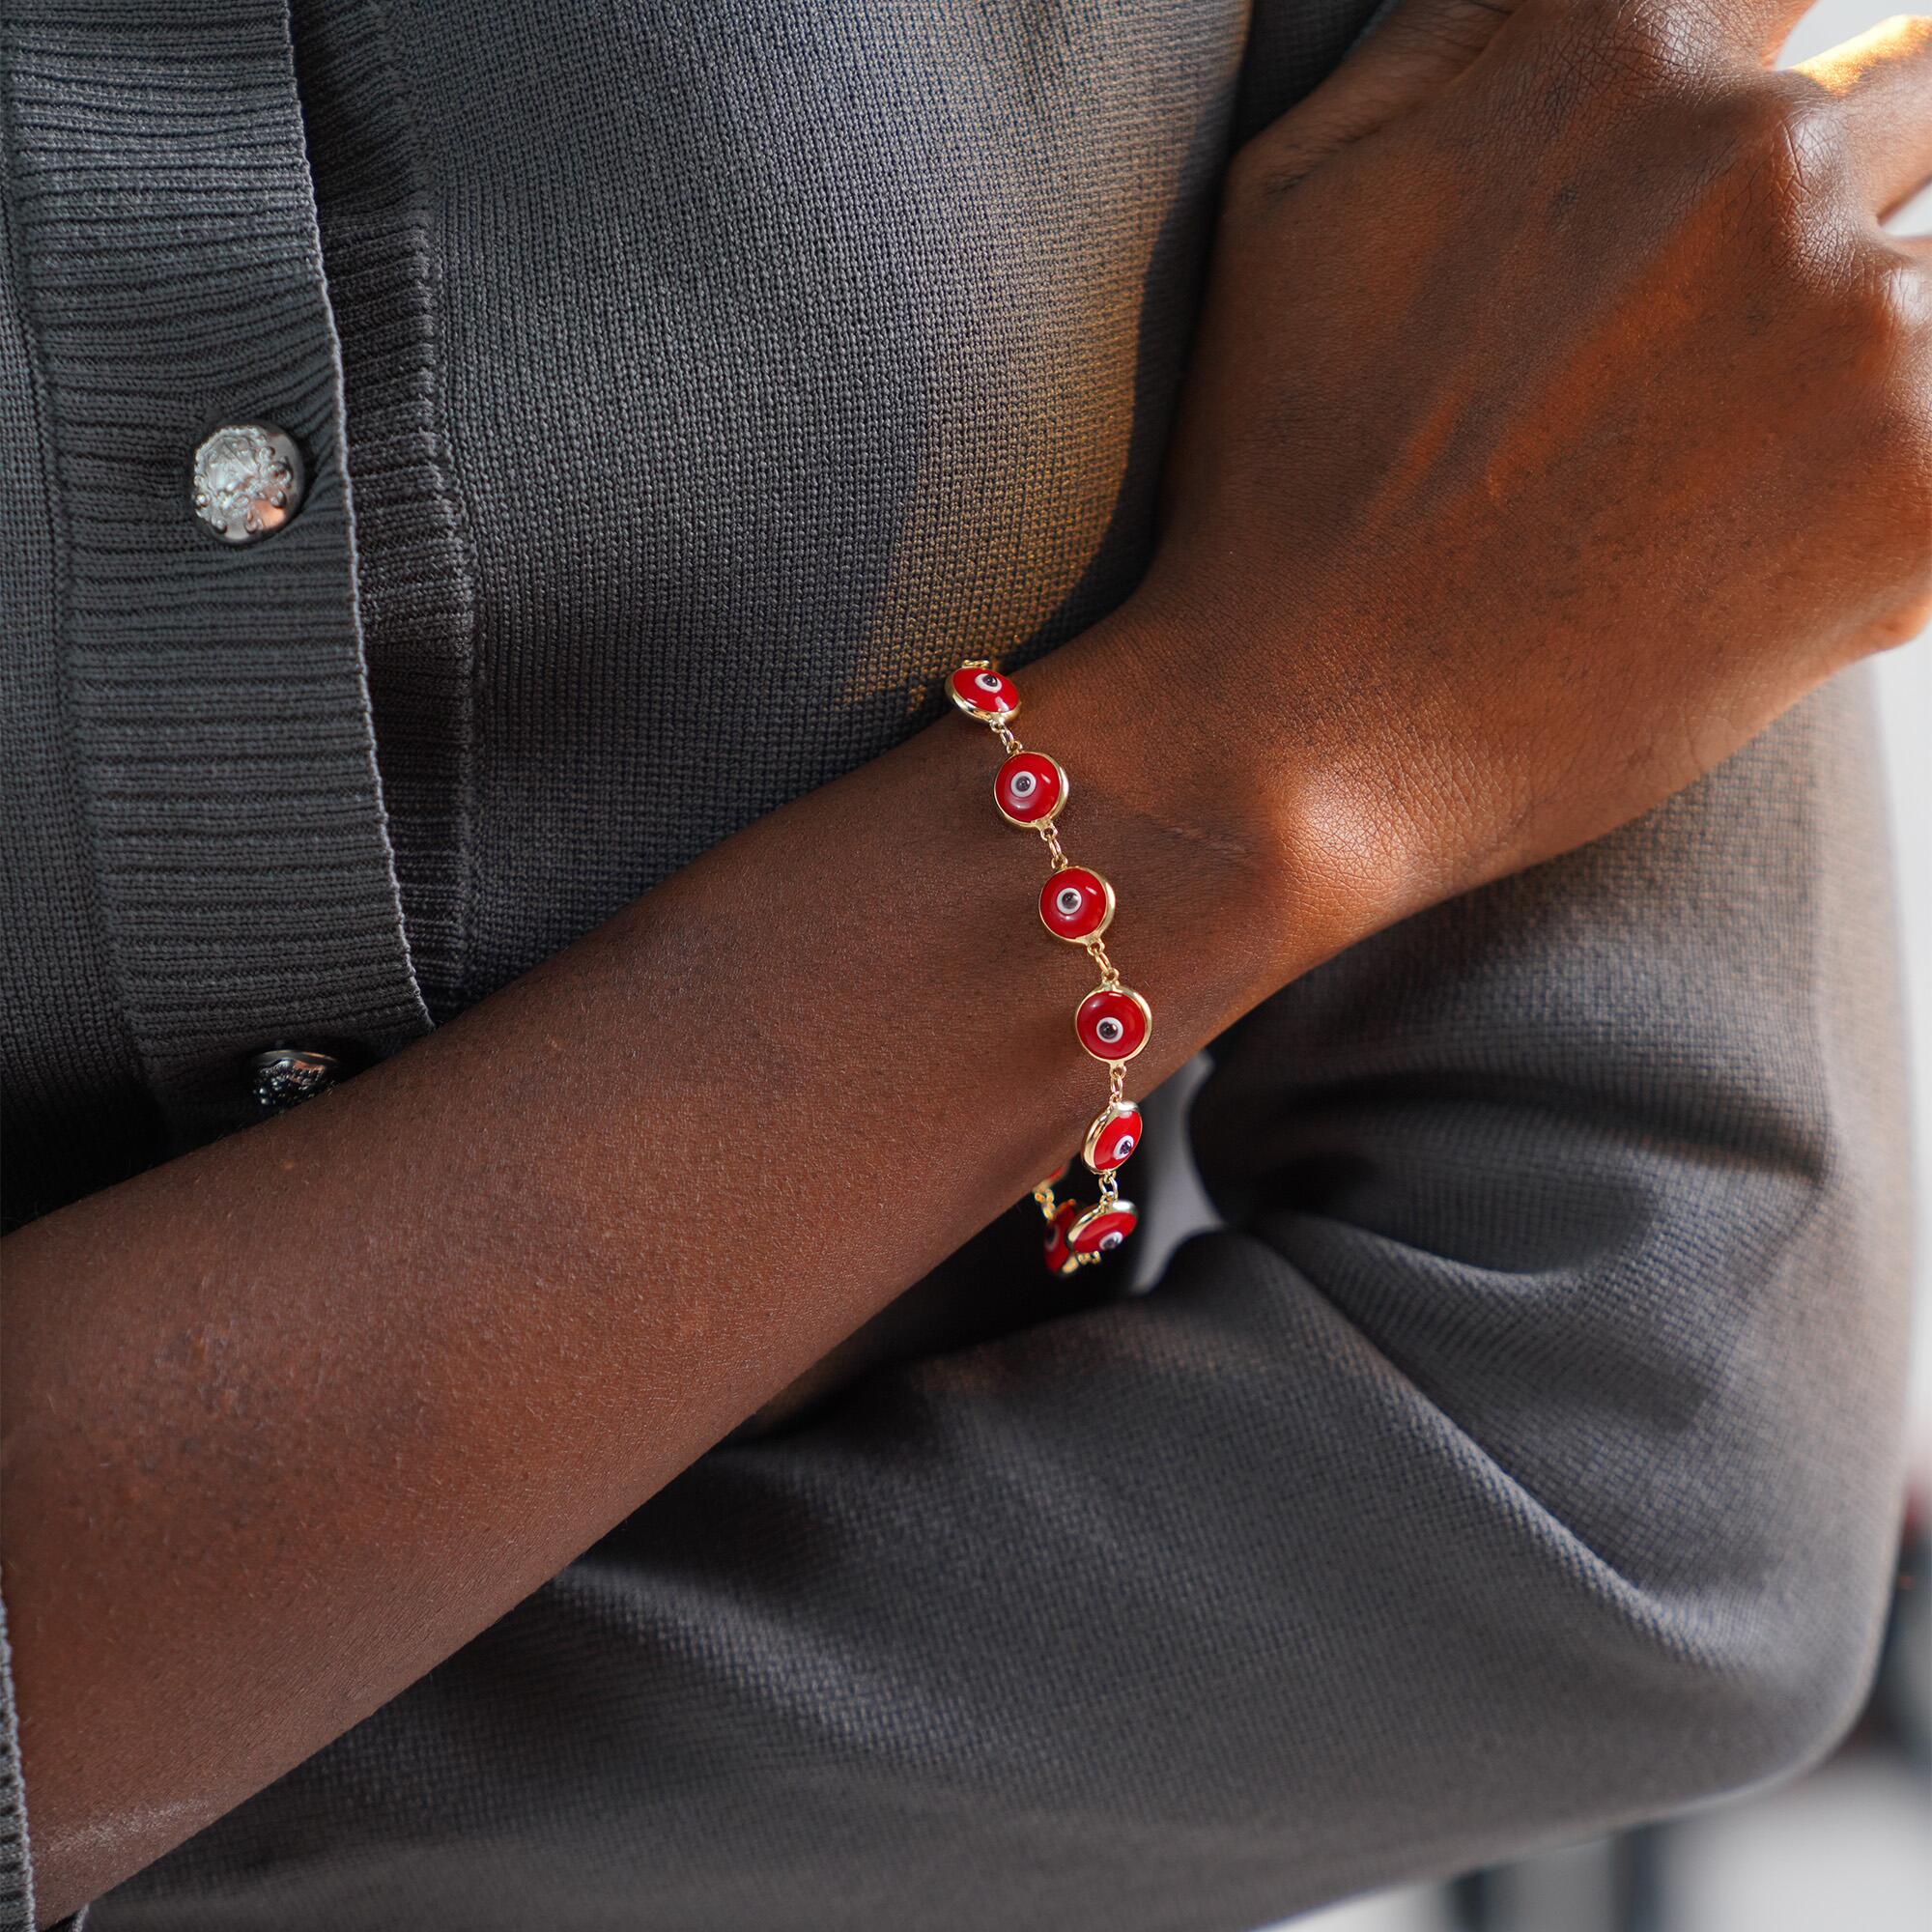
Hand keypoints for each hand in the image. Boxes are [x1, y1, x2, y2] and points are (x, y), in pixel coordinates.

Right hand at [1140, 0, 1931, 923]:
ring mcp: (1856, 318)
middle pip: (1905, 108)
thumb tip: (1586, 0)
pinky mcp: (1918, 487)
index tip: (1725, 194)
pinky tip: (1763, 558)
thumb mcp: (1295, 190)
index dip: (1761, 65)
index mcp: (1615, 48)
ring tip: (1705, 484)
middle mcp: (1759, 151)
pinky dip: (1887, 492)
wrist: (1297, 738)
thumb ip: (1459, 30)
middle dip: (1820, 223)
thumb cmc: (1275, 481)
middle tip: (1687, 373)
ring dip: (1851, 362)